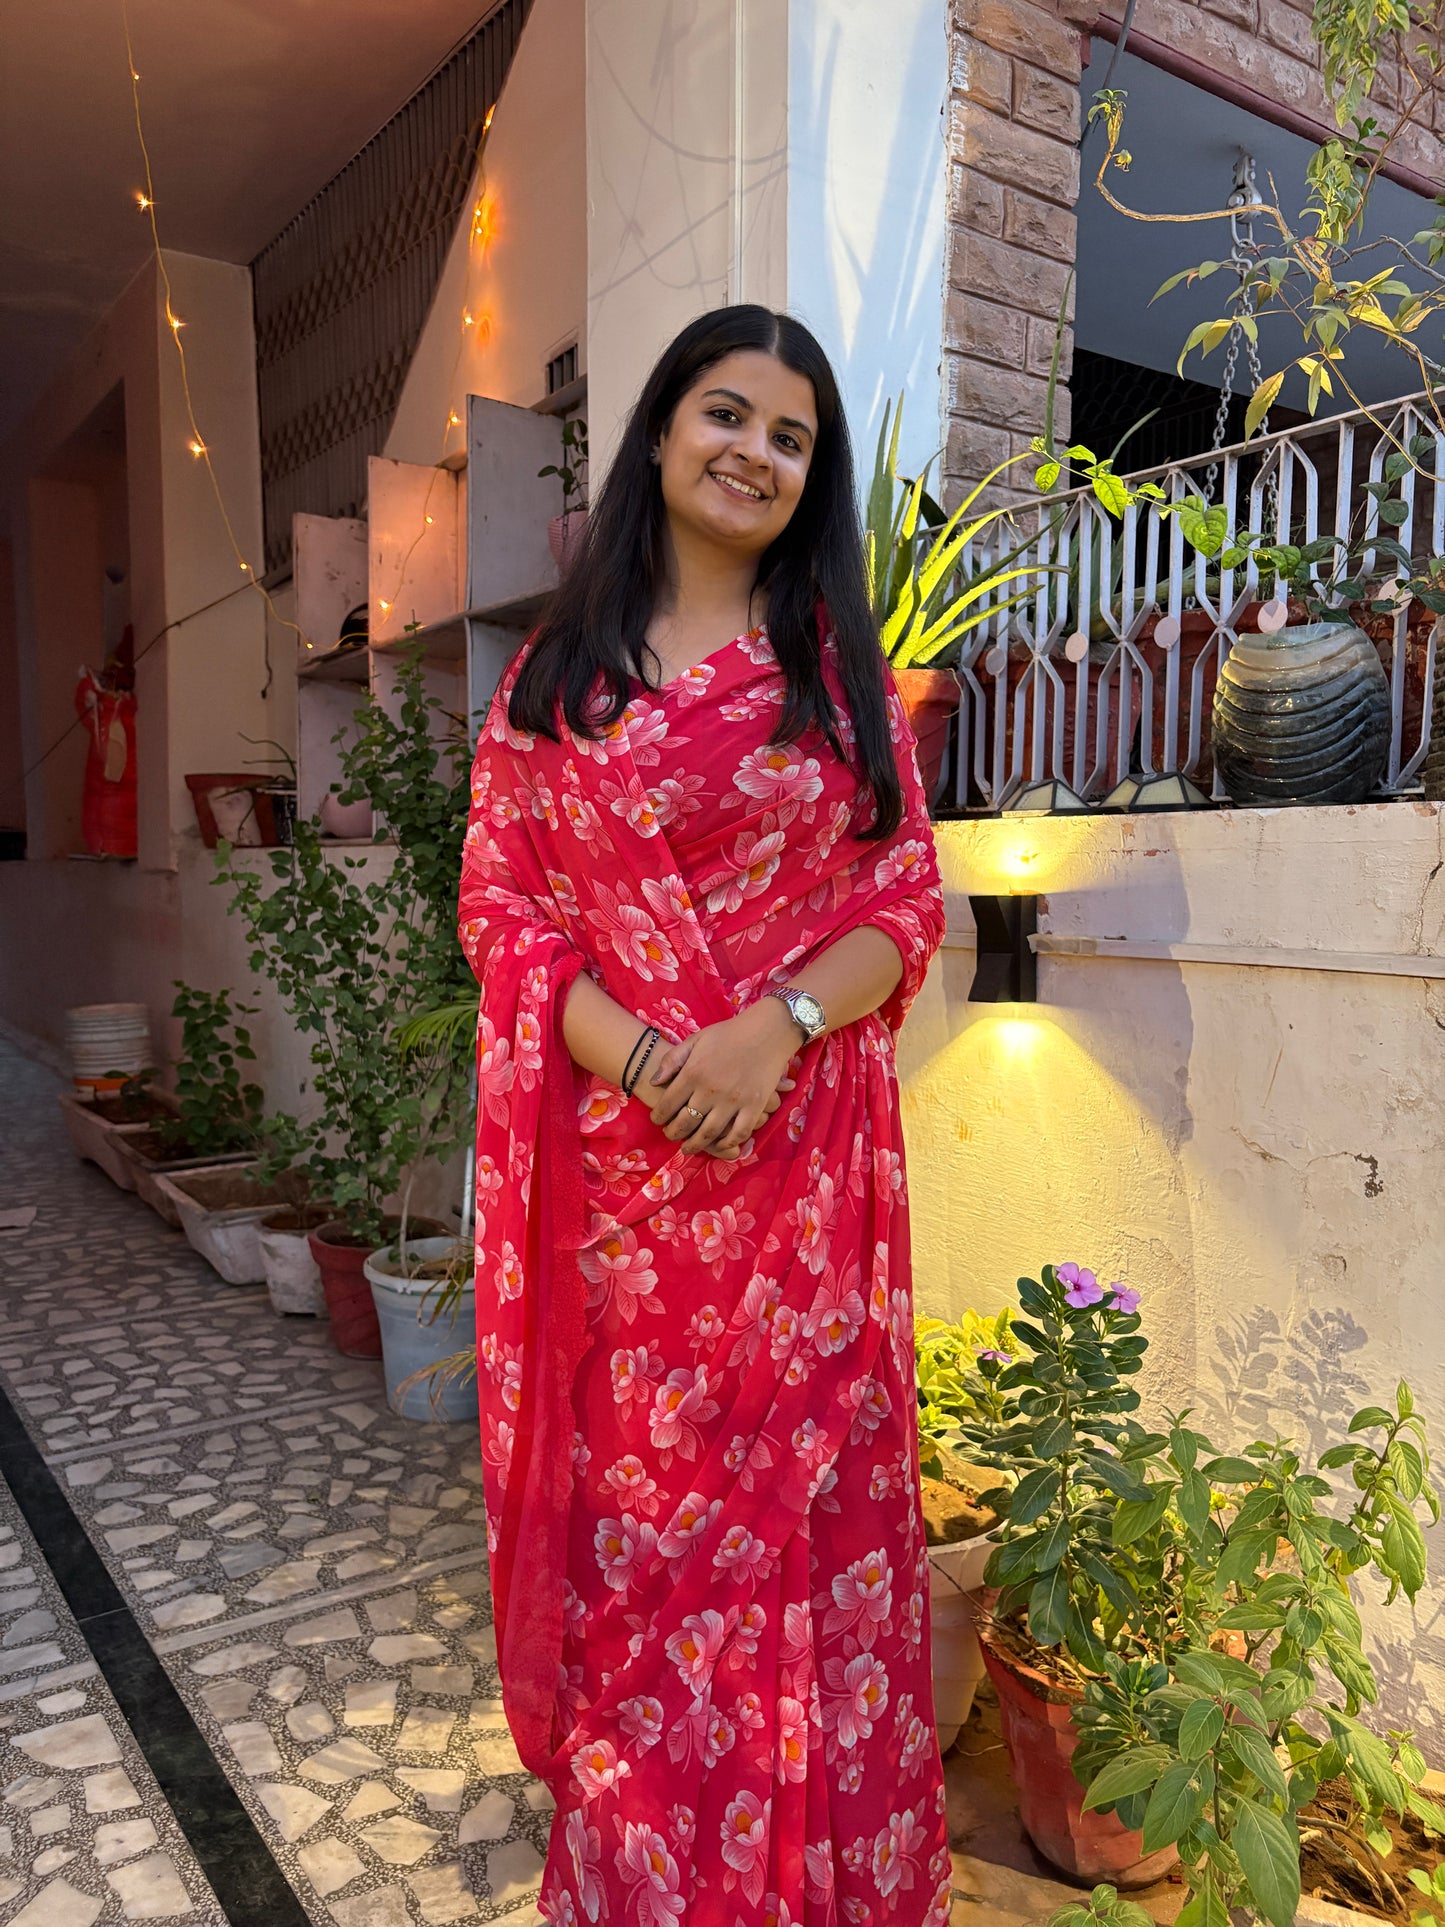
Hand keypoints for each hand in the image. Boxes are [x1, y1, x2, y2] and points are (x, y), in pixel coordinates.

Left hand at [640, 1001, 800, 1158]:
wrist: (766, 1031)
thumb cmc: (728, 1034)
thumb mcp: (696, 1039)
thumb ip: (672, 1060)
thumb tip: (654, 1082)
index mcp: (693, 1073)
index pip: (668, 1104)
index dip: (659, 1117)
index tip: (657, 1120)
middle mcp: (710, 1090)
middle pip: (685, 1123)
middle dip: (673, 1133)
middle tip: (671, 1136)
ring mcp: (733, 1101)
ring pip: (708, 1133)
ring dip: (695, 1144)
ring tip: (688, 1147)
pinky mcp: (754, 1106)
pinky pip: (738, 1133)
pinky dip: (727, 1143)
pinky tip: (719, 1144)